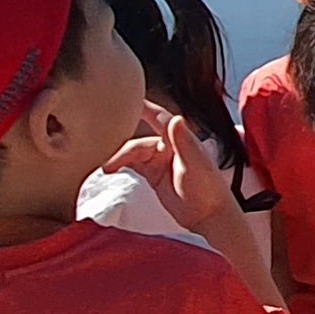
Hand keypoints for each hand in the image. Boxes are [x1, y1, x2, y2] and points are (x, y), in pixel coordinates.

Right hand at [100, 112, 243, 241]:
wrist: (209, 216)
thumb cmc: (208, 189)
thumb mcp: (196, 165)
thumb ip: (185, 143)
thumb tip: (175, 119)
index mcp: (179, 140)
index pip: (158, 118)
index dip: (143, 107)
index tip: (126, 97)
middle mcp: (168, 148)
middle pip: (139, 143)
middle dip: (122, 149)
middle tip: (107, 161)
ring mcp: (160, 162)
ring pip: (133, 154)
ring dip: (119, 159)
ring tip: (106, 169)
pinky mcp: (154, 176)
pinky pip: (134, 166)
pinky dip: (122, 166)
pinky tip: (111, 170)